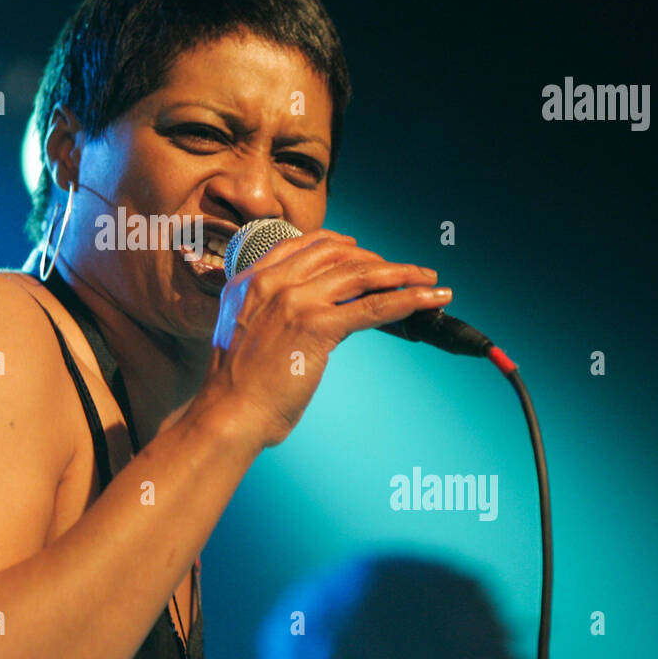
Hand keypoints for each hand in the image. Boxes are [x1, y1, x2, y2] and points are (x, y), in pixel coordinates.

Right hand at [196, 229, 451, 451]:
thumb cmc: (236, 387)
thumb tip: (325, 313)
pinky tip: (430, 298)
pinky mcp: (317, 326)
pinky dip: (409, 299)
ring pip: (361, 274)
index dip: (341, 245)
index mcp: (250, 280)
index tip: (362, 251)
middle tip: (404, 271)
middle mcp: (272, 282)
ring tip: (429, 279)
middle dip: (376, 259)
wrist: (227, 413)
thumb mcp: (249, 333)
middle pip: (337, 254)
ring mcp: (295, 301)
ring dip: (402, 273)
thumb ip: (277, 314)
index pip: (304, 246)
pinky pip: (373, 306)